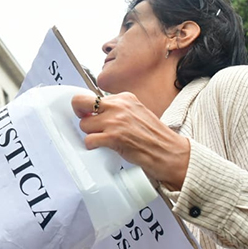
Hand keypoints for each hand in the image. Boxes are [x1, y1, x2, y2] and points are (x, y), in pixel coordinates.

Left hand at [72, 92, 190, 190]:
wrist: (169, 152)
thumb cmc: (154, 137)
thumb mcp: (136, 113)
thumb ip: (118, 110)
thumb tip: (96, 112)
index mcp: (125, 98)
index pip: (94, 96)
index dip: (89, 108)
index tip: (90, 115)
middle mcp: (119, 106)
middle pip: (80, 102)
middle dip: (78, 112)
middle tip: (86, 122)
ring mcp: (115, 121)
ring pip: (84, 124)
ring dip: (90, 134)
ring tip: (104, 139)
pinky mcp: (113, 137)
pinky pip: (89, 140)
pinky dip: (92, 146)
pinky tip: (102, 147)